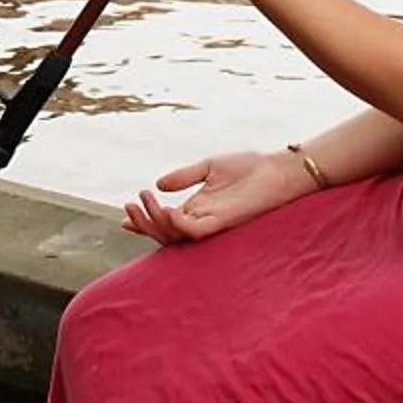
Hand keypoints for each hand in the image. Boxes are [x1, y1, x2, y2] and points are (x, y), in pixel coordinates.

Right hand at [123, 146, 313, 245]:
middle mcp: (201, 219)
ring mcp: (211, 223)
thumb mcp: (209, 167)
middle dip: (144, 222)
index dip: (144, 222)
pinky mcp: (223, 222)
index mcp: (197, 208)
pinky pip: (195, 231)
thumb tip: (158, 183)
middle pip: (165, 232)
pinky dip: (178, 224)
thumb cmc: (250, 168)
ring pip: (175, 235)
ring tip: (145, 202)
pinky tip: (167, 210)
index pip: (165, 221)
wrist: (277, 169)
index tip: (125, 217)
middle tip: (130, 206)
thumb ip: (184, 176)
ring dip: (156, 221)